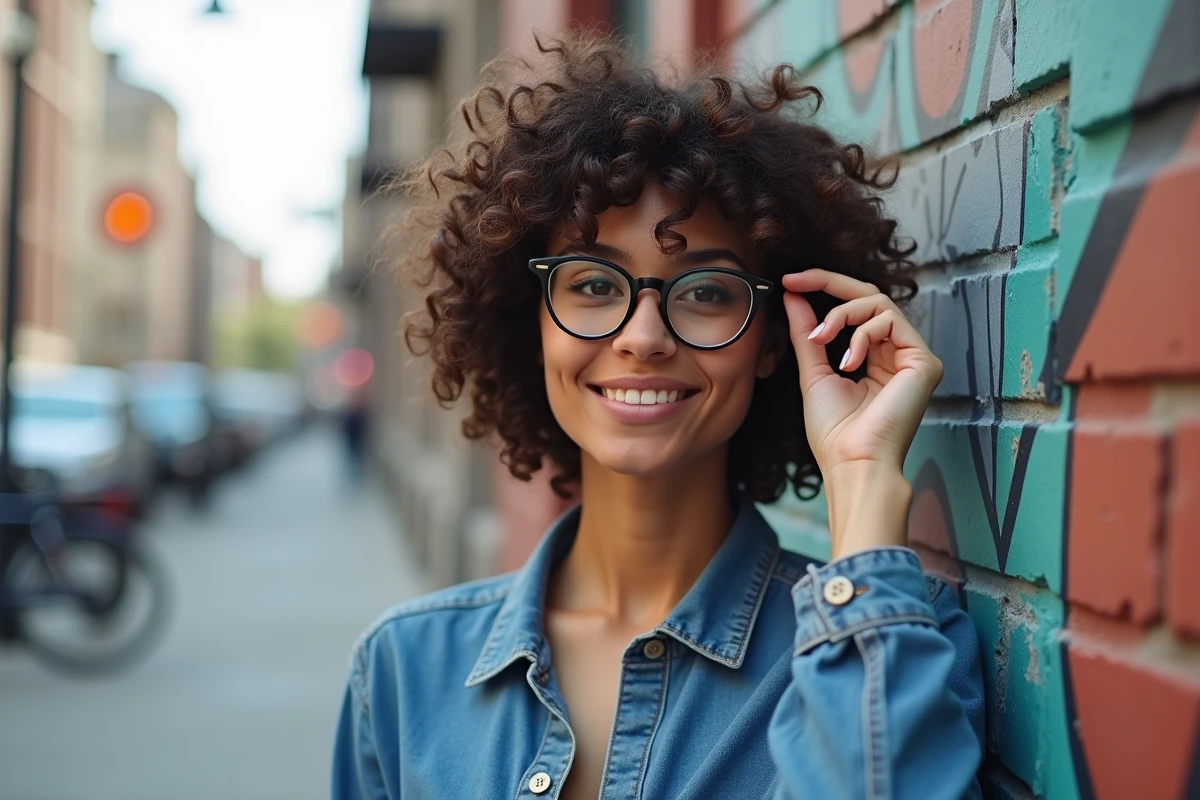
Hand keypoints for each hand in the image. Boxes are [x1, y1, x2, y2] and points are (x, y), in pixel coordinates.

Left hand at [780, 270, 942, 555]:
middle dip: (829, 283)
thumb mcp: (814, 372)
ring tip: (821, 340)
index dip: (824, 288)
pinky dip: (861, 334)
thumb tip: (794, 296)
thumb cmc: (835, 433)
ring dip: (841, 315)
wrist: (853, 463)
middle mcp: (897, 355)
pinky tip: (848, 362)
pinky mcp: (923, 361)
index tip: (790, 281)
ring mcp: (913, 357)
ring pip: (878, 303)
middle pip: (869, 297)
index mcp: (875, 360)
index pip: (855, 310)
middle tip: (796, 280)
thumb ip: (808, 333)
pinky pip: (890, 320)